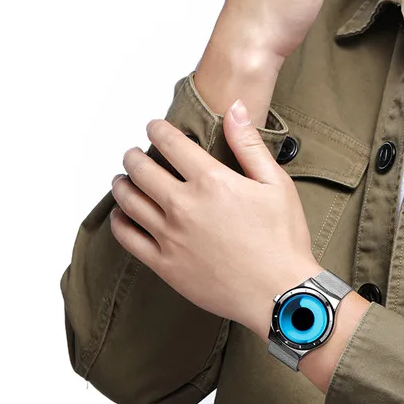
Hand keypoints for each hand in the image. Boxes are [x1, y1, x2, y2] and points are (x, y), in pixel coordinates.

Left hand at [109, 99, 323, 340]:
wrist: (279, 294)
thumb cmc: (283, 241)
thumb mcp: (276, 184)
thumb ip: (249, 144)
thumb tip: (234, 109)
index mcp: (212, 182)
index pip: (170, 143)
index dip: (157, 130)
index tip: (153, 127)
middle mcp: (185, 206)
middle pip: (141, 169)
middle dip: (134, 155)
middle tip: (134, 153)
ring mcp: (171, 237)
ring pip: (129, 200)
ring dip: (122, 184)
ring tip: (123, 179)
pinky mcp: (165, 265)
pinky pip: (128, 238)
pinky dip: (120, 221)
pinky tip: (123, 215)